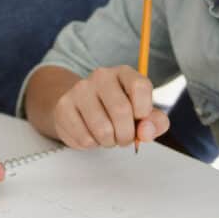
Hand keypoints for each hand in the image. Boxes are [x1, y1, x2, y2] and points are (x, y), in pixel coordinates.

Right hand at [52, 66, 168, 149]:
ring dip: (109, 142)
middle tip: (123, 138)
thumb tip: (146, 131)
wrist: (80, 109)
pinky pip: (84, 138)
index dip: (144, 111)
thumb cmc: (117, 112)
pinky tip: (90, 135)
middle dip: (127, 135)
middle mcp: (101, 76)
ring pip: (102, 129)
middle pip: (121, 111)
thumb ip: (155, 122)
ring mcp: (80, 89)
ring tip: (107, 136)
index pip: (140, 86)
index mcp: (124, 73)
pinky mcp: (64, 106)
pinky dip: (92, 144)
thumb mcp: (142, 114)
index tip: (140, 120)